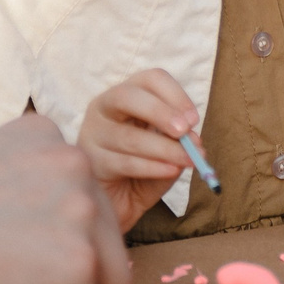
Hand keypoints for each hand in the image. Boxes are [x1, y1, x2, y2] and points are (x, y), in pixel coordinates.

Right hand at [78, 69, 199, 231]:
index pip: (149, 79)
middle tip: (185, 132)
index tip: (194, 120)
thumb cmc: (143, 170)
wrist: (119, 203)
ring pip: (129, 136)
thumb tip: (194, 141)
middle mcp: (103, 108)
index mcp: (127, 96)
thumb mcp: (166, 151)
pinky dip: (152, 167)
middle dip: (160, 112)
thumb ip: (178, 142)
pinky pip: (124, 162)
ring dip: (165, 149)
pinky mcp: (89, 162)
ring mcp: (92, 134)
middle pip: (127, 96)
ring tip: (190, 161)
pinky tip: (170, 171)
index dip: (175, 95)